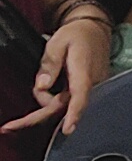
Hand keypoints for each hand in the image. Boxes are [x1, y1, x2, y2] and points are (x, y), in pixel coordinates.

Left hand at [4, 17, 110, 135]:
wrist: (94, 30)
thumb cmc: (76, 35)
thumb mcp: (58, 42)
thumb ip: (50, 63)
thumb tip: (42, 86)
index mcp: (84, 72)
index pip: (80, 95)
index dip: (74, 113)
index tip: (68, 130)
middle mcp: (91, 85)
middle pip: (62, 108)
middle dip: (35, 117)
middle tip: (8, 127)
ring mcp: (89, 90)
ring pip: (61, 107)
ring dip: (44, 102)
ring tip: (38, 82)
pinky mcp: (85, 93)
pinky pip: (65, 103)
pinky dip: (51, 101)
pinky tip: (46, 89)